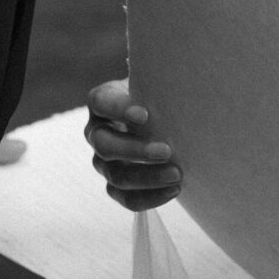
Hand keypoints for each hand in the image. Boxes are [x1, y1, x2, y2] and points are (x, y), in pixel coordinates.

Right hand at [85, 79, 181, 210]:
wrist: (165, 124)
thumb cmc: (159, 99)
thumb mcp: (157, 86)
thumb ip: (161, 84)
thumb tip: (181, 79)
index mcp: (102, 102)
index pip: (101, 103)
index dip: (119, 109)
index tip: (145, 115)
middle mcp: (97, 133)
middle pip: (105, 146)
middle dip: (136, 150)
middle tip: (167, 151)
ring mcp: (104, 162)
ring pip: (116, 176)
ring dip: (147, 177)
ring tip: (177, 174)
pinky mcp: (116, 185)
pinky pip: (126, 199)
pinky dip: (151, 198)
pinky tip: (175, 190)